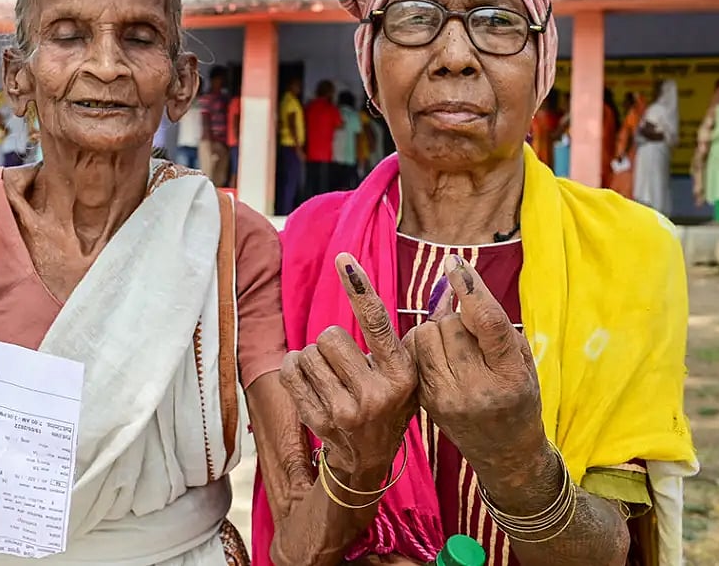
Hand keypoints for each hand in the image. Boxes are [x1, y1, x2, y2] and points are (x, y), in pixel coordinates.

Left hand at [279, 253, 417, 474]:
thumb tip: (428, 293)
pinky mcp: (318, 420)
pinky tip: (310, 380)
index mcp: (401, 374)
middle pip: (330, 335)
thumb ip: (407, 339)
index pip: (376, 322)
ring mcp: (345, 411)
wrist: (368, 459)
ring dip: (313, 358)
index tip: (343, 259)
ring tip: (332, 377)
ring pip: (307, 353)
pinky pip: (290, 371)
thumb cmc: (389, 402)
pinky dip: (294, 368)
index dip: (358, 287)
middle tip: (345, 362)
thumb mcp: (408, 374)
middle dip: (333, 342)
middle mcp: (375, 394)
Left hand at [412, 255, 546, 482]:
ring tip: (456, 347)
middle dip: (458, 318)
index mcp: (510, 376)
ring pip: (426, 334)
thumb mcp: (521, 361)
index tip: (454, 262)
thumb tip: (455, 286)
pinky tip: (440, 358)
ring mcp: (447, 398)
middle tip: (472, 336)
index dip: (470, 288)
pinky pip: (413, 353)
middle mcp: (477, 389)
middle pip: (451, 324)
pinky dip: (424, 346)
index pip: (488, 322)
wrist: (505, 451)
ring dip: (438, 330)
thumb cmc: (518, 396)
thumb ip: (494, 325)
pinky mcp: (426, 402)